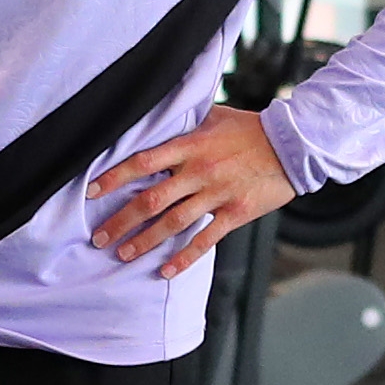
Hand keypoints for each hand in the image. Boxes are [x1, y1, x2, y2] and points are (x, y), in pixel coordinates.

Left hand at [91, 106, 292, 274]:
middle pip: (151, 200)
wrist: (293, 144)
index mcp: (190, 145)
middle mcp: (199, 171)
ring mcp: (217, 194)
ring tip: (123, 254)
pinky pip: (205, 239)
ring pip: (173, 223)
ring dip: (145, 241)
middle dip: (121, 221)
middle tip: (100, 237)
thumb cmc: (251, 128)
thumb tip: (159, 113)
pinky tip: (166, 270)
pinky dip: (184, 257)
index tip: (91, 192)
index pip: (143, 162)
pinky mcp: (235, 212)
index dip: (114, 178)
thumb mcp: (215, 115)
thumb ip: (186, 120)